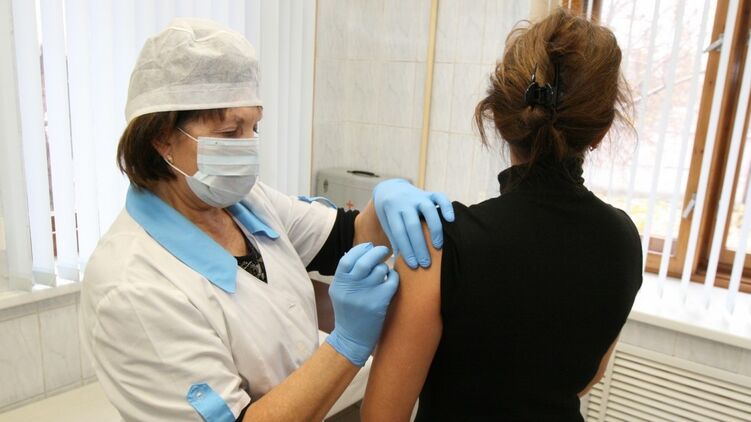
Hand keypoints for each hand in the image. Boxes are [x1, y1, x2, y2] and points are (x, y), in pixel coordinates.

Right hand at [326, 243, 399, 366]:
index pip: (347, 259)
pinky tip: (391, 279)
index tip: (368, 246)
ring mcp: (365, 296)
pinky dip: (394, 277)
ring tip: (384, 271)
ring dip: (385, 267)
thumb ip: (347, 274)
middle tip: (383, 250)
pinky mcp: (379, 304)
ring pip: (380, 270)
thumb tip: (362, 251)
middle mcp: (350, 289)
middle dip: (377, 252)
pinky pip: (391, 282)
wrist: (352, 339)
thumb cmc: (348, 313)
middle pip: (365, 261)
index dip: (359, 249)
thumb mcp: (340, 292)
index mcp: (339, 284)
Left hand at [372, 179, 454, 268]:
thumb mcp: (387, 225)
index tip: (414, 265)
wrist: (390, 188)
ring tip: (438, 247)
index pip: (399, 233)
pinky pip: (440, 197)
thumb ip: (395, 240)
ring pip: (428, 210)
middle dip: (420, 246)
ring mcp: (417, 196)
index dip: (406, 250)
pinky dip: (446, 207)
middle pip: (413, 225)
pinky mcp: (429, 193)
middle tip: (426, 263)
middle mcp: (404, 202)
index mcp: (391, 210)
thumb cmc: (390, 214)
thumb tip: (401, 265)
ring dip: (434, 229)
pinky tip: (451, 220)